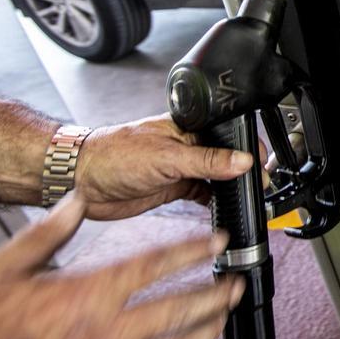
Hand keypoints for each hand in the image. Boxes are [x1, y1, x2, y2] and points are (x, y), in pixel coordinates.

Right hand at [0, 195, 243, 338]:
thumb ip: (44, 234)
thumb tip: (77, 201)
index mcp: (86, 294)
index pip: (155, 264)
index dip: (192, 249)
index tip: (215, 240)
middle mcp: (105, 333)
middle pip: (179, 308)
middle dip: (215, 293)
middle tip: (236, 283)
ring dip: (207, 334)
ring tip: (223, 321)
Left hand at [74, 114, 254, 220]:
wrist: (78, 180)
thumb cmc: (112, 155)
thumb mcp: (166, 157)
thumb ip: (206, 160)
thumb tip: (241, 161)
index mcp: (188, 129)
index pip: (228, 137)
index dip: (247, 152)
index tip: (261, 170)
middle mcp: (186, 147)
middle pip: (225, 158)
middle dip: (243, 172)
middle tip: (257, 188)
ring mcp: (179, 169)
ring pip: (216, 178)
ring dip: (229, 188)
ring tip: (245, 200)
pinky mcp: (171, 188)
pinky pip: (201, 194)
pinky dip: (214, 202)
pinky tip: (222, 209)